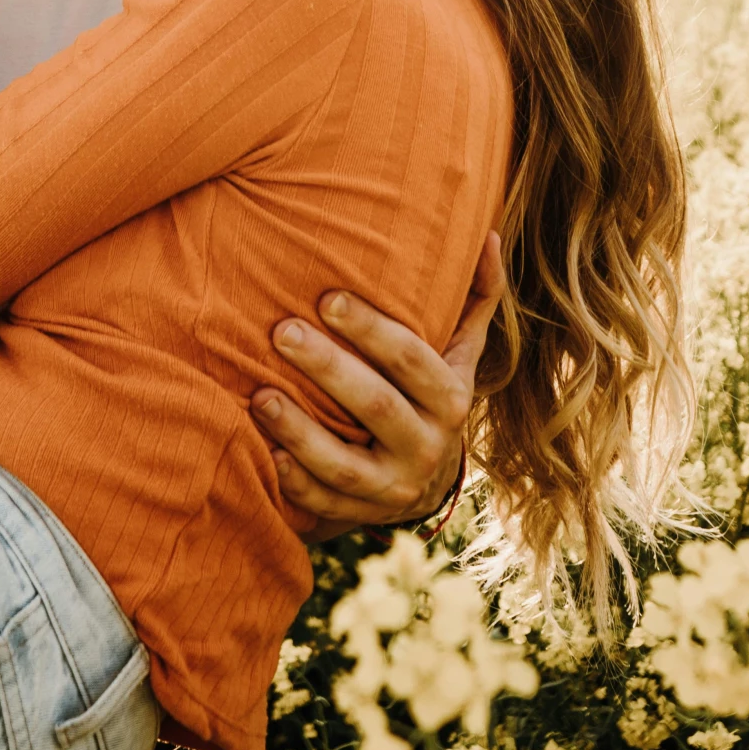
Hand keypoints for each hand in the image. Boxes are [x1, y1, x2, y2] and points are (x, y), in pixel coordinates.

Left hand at [251, 231, 502, 541]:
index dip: (373, 330)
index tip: (328, 297)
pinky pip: (326, 504)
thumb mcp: (458, 350)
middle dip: (328, 368)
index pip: (413, 360)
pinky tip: (267, 455)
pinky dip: (297, 484)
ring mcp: (395, 487)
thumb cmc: (429, 391)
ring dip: (301, 431)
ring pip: (347, 465)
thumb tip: (489, 234)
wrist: (426, 478)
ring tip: (260, 395)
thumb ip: (474, 297)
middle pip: (377, 406)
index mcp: (451, 398)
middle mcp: (429, 446)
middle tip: (282, 331)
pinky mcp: (361, 514)